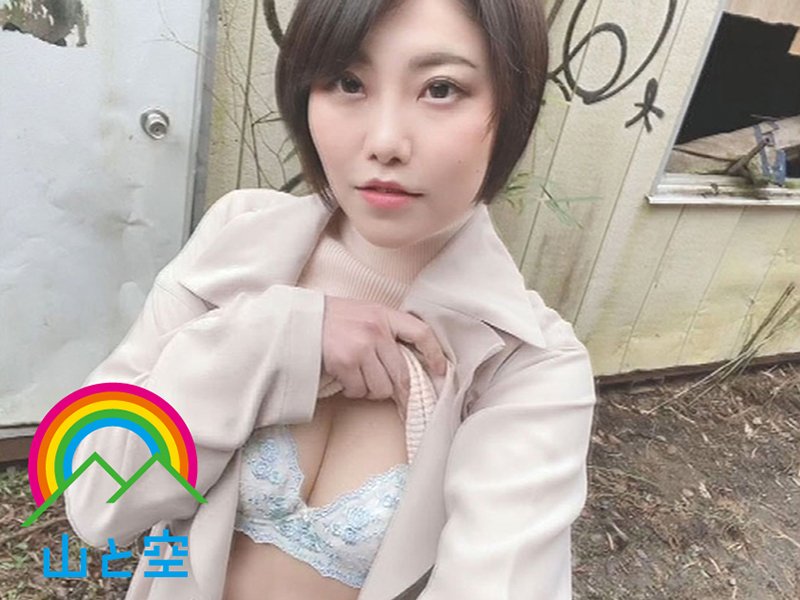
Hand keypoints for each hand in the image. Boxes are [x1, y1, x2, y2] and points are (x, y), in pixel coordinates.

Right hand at [321, 296, 447, 409]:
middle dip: (401, 392)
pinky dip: (354, 391)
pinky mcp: (344, 363)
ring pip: (382, 387)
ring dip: (372, 390)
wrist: (300, 321)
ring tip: (361, 379)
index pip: (421, 333)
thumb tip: (411, 363)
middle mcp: (376, 330)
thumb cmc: (335, 319)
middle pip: (402, 373)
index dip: (434, 355)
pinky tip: (346, 380)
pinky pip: (359, 390)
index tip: (440, 372)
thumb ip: (388, 331)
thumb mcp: (366, 313)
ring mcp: (360, 347)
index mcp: (385, 314)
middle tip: (402, 402)